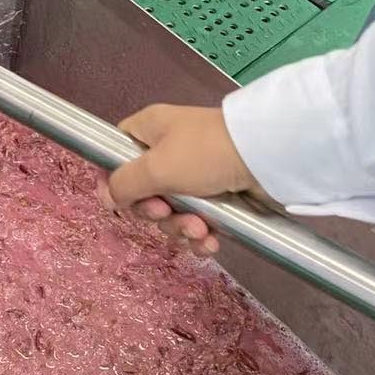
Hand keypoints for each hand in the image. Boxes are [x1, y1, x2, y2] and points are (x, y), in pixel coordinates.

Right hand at [99, 104, 263, 255]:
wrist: (268, 159)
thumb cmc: (205, 154)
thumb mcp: (156, 167)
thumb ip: (124, 184)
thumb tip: (106, 198)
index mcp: (150, 132)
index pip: (117, 154)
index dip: (115, 181)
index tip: (119, 202)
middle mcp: (169, 153)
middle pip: (143, 193)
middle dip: (155, 212)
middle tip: (166, 211)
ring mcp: (195, 177)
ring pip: (170, 213)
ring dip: (180, 228)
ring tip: (200, 228)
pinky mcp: (218, 198)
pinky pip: (196, 223)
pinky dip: (200, 236)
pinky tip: (210, 242)